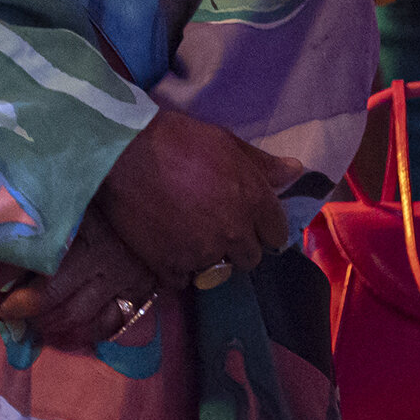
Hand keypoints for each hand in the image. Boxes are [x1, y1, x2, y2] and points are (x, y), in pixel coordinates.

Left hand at [0, 213, 161, 350]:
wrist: (150, 203)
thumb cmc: (93, 204)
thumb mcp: (54, 205)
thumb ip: (17, 226)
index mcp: (75, 223)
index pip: (28, 255)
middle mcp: (99, 252)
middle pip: (51, 295)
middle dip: (18, 308)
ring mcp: (121, 275)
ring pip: (75, 315)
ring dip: (45, 324)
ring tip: (26, 321)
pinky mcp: (138, 291)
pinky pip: (106, 325)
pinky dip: (81, 334)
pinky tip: (62, 330)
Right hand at [93, 108, 289, 289]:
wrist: (123, 154)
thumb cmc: (178, 139)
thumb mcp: (225, 141)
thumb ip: (262, 163)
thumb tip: (296, 171)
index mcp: (253, 201)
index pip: (277, 233)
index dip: (263, 227)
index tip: (249, 220)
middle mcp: (233, 234)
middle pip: (250, 258)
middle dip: (238, 245)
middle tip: (216, 226)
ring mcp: (201, 254)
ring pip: (217, 271)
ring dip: (208, 258)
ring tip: (189, 235)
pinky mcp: (170, 267)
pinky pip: (184, 280)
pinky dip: (178, 268)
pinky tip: (167, 246)